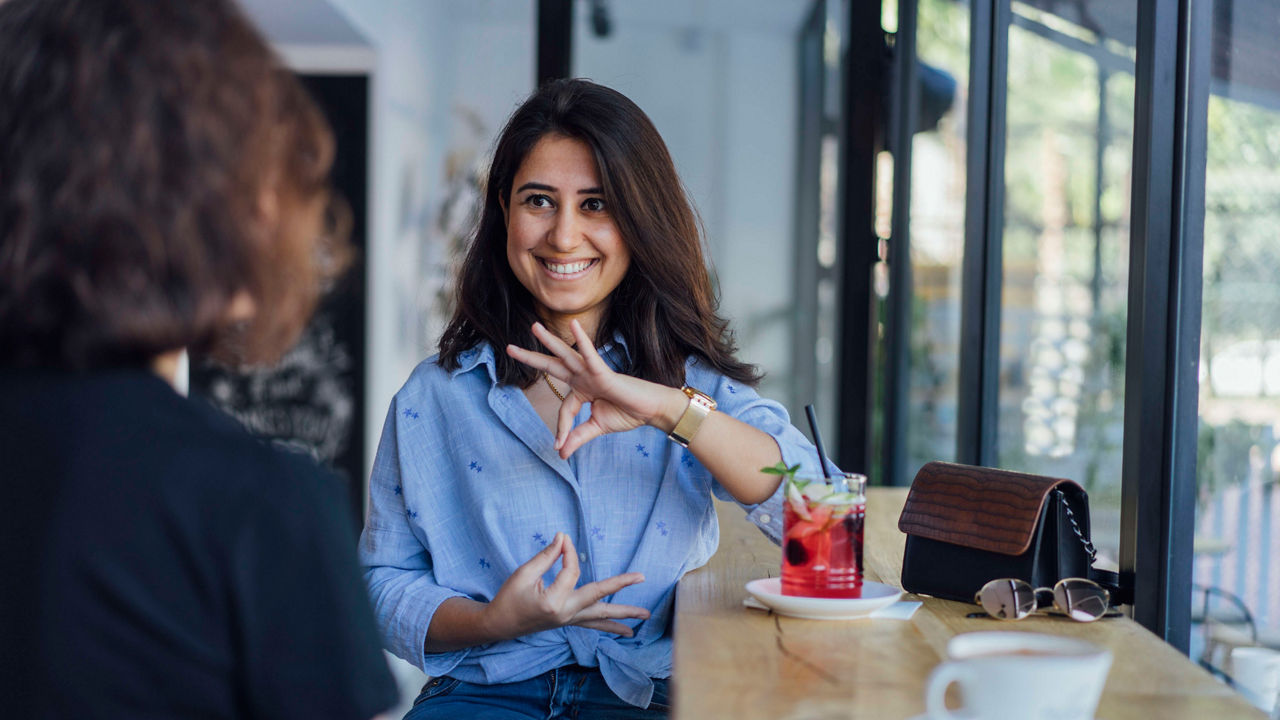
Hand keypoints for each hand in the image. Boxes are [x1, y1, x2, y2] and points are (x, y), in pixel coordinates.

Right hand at [482, 532, 648, 639]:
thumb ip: (546, 557)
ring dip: (624, 616)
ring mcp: (569, 620)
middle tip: (642, 577)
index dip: (568, 552)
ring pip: (601, 617)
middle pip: (598, 597)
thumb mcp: (523, 574)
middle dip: (621, 586)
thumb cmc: (508, 598)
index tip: (562, 540)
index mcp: (553, 602)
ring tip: (646, 617)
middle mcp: (565, 614)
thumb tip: (563, 538)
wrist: (499, 625)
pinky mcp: (569, 622)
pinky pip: (594, 624)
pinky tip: (627, 632)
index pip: (571, 571)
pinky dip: (610, 626)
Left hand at [507, 320, 677, 456]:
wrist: (650, 412)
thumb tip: (561, 454)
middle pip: (552, 366)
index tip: (560, 446)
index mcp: (582, 390)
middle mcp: (583, 377)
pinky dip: (583, 340)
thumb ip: (578, 436)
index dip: (561, 428)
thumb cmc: (628, 413)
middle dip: (531, 358)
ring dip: (549, 341)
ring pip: (566, 354)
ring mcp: (592, 372)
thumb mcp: (597, 427)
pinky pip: (590, 355)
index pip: (563, 408)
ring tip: (534, 327)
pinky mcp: (604, 372)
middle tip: (509, 349)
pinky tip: (574, 325)